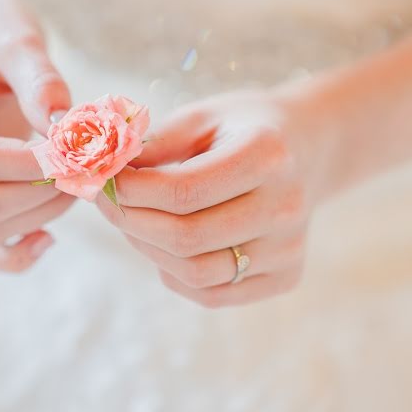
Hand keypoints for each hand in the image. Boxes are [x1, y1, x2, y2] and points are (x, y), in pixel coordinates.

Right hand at [0, 0, 74, 271]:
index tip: (82, 151)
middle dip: (43, 190)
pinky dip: (15, 255)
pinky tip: (49, 240)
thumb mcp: (16, 38)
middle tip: (90, 164)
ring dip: (43, 212)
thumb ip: (39, 80)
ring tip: (80, 176)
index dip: (33, 164)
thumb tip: (67, 128)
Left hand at [96, 89, 326, 306]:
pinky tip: (165, 245)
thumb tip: (103, 174)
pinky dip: (175, 274)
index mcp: (267, 155)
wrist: (308, 147)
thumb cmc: (243, 128)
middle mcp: (285, 206)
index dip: (131, 192)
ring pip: (196, 272)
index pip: (184, 191)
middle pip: (187, 238)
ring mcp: (289, 248)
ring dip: (148, 249)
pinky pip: (212, 294)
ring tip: (133, 222)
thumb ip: (155, 145)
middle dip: (130, 222)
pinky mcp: (286, 276)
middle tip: (105, 203)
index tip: (102, 180)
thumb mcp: (202, 117)